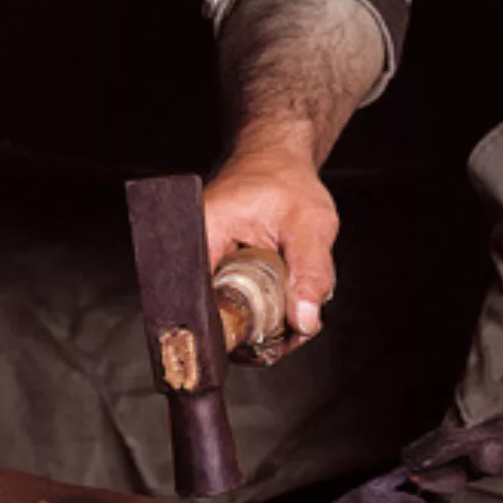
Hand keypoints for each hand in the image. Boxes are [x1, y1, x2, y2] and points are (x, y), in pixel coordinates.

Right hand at [202, 149, 337, 345]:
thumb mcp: (310, 224)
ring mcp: (202, 261)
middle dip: (252, 328)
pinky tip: (282, 304)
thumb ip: (311, 272)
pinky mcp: (216, 268)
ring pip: (225, 309)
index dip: (226, 327)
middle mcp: (192, 250)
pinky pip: (231, 299)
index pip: (199, 296)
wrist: (276, 160)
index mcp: (200, 233)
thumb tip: (305, 322)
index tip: (257, 343)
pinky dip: (258, 307)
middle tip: (287, 334)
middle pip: (212, 308)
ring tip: (291, 318)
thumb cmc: (286, 181)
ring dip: (259, 320)